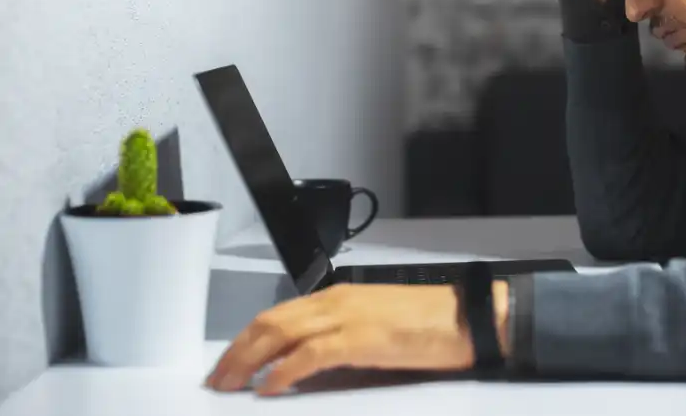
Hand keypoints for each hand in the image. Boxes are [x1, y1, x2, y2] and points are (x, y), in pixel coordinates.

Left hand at [205, 282, 509, 395]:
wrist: (467, 319)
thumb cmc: (430, 325)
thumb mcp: (377, 329)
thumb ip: (341, 341)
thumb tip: (305, 369)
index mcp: (340, 297)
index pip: (279, 314)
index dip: (247, 340)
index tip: (229, 364)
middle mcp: (337, 301)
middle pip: (271, 322)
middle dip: (237, 352)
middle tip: (217, 380)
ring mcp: (349, 317)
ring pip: (281, 333)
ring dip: (249, 361)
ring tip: (231, 385)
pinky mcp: (363, 338)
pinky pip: (311, 354)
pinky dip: (285, 371)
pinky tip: (270, 388)